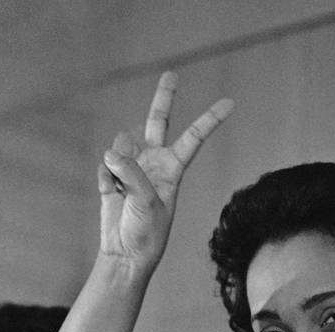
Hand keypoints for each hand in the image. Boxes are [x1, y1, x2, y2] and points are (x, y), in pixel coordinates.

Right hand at [97, 71, 232, 273]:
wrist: (125, 255)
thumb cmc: (146, 233)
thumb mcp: (146, 202)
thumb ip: (131, 172)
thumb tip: (111, 152)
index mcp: (173, 170)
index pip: (193, 138)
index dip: (210, 119)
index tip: (230, 103)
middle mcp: (154, 164)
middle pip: (158, 122)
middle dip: (164, 98)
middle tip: (172, 74)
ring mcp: (131, 169)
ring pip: (121, 147)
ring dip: (119, 164)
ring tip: (123, 189)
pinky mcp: (111, 178)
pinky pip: (104, 167)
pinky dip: (105, 179)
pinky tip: (112, 196)